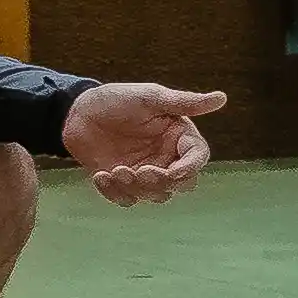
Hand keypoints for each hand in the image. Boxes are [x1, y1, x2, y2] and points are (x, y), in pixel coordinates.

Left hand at [63, 82, 223, 204]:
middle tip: (140, 171)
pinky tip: (100, 175)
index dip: (190, 168)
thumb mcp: (150, 97)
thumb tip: (222, 98)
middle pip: (181, 184)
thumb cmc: (116, 99)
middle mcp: (166, 157)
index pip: (197, 158)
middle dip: (163, 183)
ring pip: (155, 195)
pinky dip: (114, 193)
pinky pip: (127, 199)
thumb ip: (185, 102)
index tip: (173, 171)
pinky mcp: (122, 182)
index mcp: (178, 137)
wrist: (75, 112)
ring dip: (136, 188)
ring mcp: (144, 171)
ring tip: (114, 171)